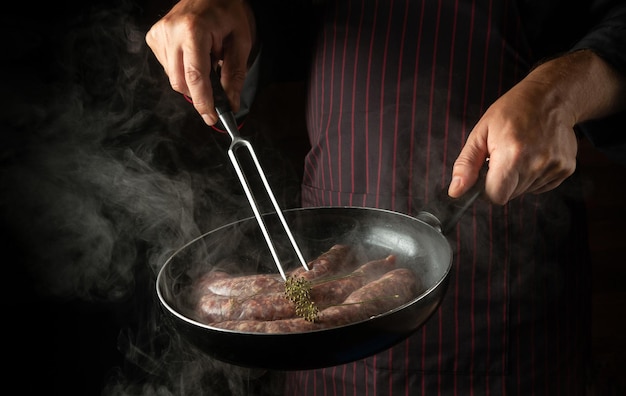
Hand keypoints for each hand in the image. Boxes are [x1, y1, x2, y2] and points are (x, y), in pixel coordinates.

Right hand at [145, 0, 255, 124]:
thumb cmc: (227, 10)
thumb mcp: (240, 41)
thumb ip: (234, 74)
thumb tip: (231, 103)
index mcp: (193, 30)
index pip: (195, 77)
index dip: (203, 102)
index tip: (211, 118)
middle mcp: (171, 32)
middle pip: (181, 82)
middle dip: (199, 91)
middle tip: (216, 83)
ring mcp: (159, 34)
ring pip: (173, 78)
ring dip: (191, 79)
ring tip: (206, 59)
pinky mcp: (153, 37)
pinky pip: (167, 67)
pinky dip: (182, 69)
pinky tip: (192, 55)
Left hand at [448, 50, 625, 204]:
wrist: (550, 98)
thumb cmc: (512, 112)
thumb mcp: (481, 133)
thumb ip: (466, 165)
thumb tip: (456, 191)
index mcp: (512, 154)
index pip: (495, 196)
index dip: (486, 189)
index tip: (486, 174)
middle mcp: (536, 164)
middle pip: (510, 195)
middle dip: (501, 181)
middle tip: (503, 156)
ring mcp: (554, 167)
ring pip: (525, 191)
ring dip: (517, 178)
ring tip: (520, 152)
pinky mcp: (566, 169)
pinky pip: (541, 186)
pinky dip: (533, 176)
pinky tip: (533, 154)